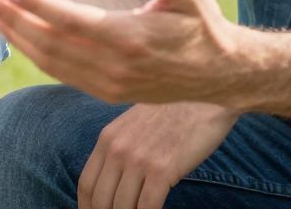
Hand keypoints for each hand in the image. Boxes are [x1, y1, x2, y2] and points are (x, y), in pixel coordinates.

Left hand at [0, 0, 242, 105]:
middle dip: (16, 22)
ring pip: (53, 64)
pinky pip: (64, 77)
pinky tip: (24, 41)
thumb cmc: (203, 24)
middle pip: (52, 44)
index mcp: (130, 37)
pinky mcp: (109, 94)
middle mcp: (116, 66)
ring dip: (21, 41)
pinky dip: (39, 59)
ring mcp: (110, 85)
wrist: (220, 74)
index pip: (69, 21)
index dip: (35, 6)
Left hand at [78, 102, 238, 208]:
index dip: (88, 207)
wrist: (204, 93)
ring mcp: (139, 160)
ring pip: (123, 207)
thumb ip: (120, 147)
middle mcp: (118, 149)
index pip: (86, 184)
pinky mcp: (163, 169)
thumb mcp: (135, 123)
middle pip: (101, 200)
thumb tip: (113, 181)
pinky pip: (148, 207)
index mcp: (108, 138)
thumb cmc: (174, 109)